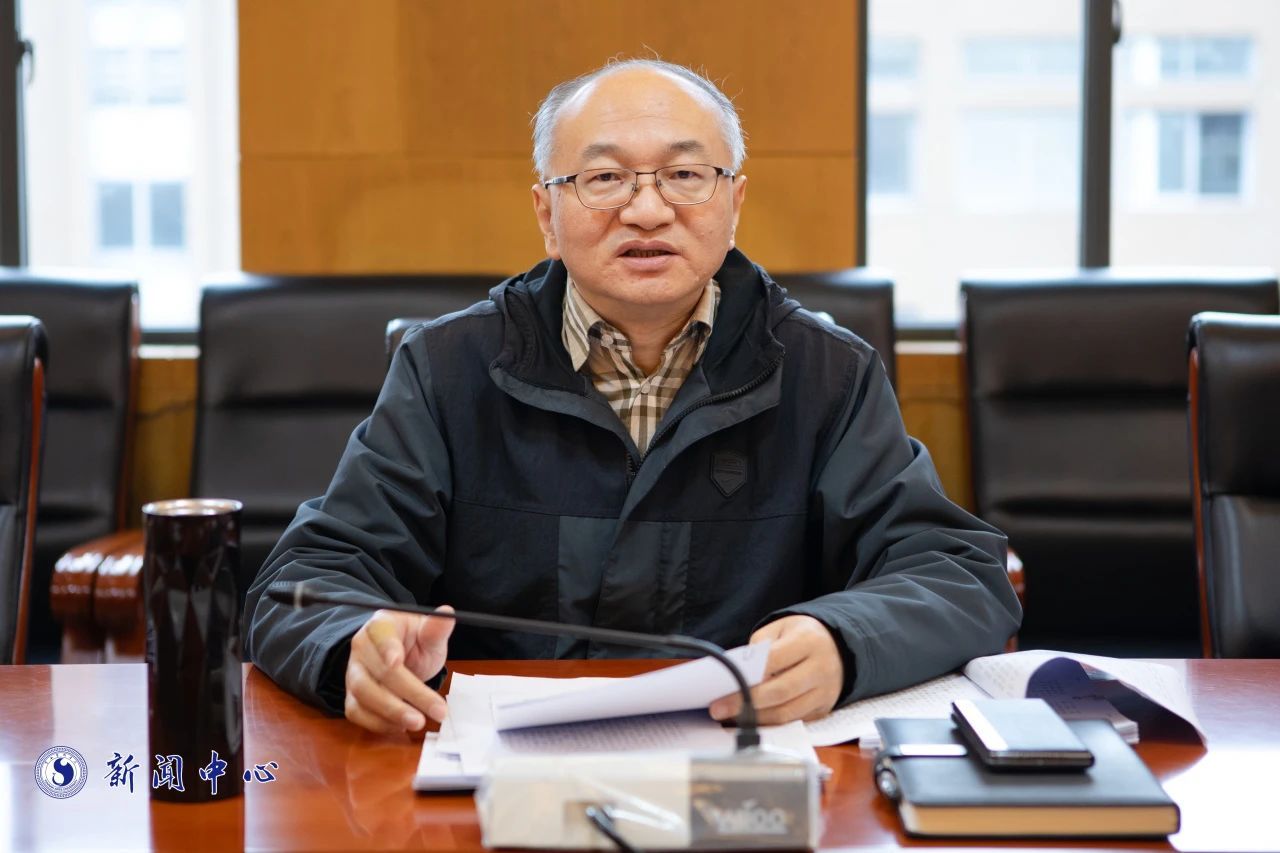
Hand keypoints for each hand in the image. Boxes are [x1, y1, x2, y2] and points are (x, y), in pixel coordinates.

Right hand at [344, 606, 454, 734]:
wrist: (402, 657)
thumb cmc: (416, 642)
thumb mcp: (430, 634)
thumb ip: (436, 629)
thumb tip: (448, 613)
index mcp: (381, 625)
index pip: (380, 633)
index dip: (387, 648)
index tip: (397, 662)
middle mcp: (361, 647)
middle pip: (378, 670)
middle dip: (407, 692)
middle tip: (435, 710)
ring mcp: (353, 672)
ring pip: (363, 693)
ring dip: (391, 712)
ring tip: (418, 722)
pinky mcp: (351, 696)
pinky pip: (357, 712)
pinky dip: (378, 723)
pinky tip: (401, 727)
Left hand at [709, 615, 843, 724]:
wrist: (838, 646)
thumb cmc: (802, 636)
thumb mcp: (781, 628)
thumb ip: (759, 648)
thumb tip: (738, 675)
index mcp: (808, 641)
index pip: (773, 661)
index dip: (746, 676)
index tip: (722, 688)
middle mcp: (821, 668)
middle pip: (780, 692)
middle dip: (746, 703)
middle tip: (719, 709)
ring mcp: (825, 692)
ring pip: (787, 713)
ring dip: (756, 718)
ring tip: (730, 717)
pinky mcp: (823, 709)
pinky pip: (794, 721)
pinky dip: (770, 723)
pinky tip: (750, 720)